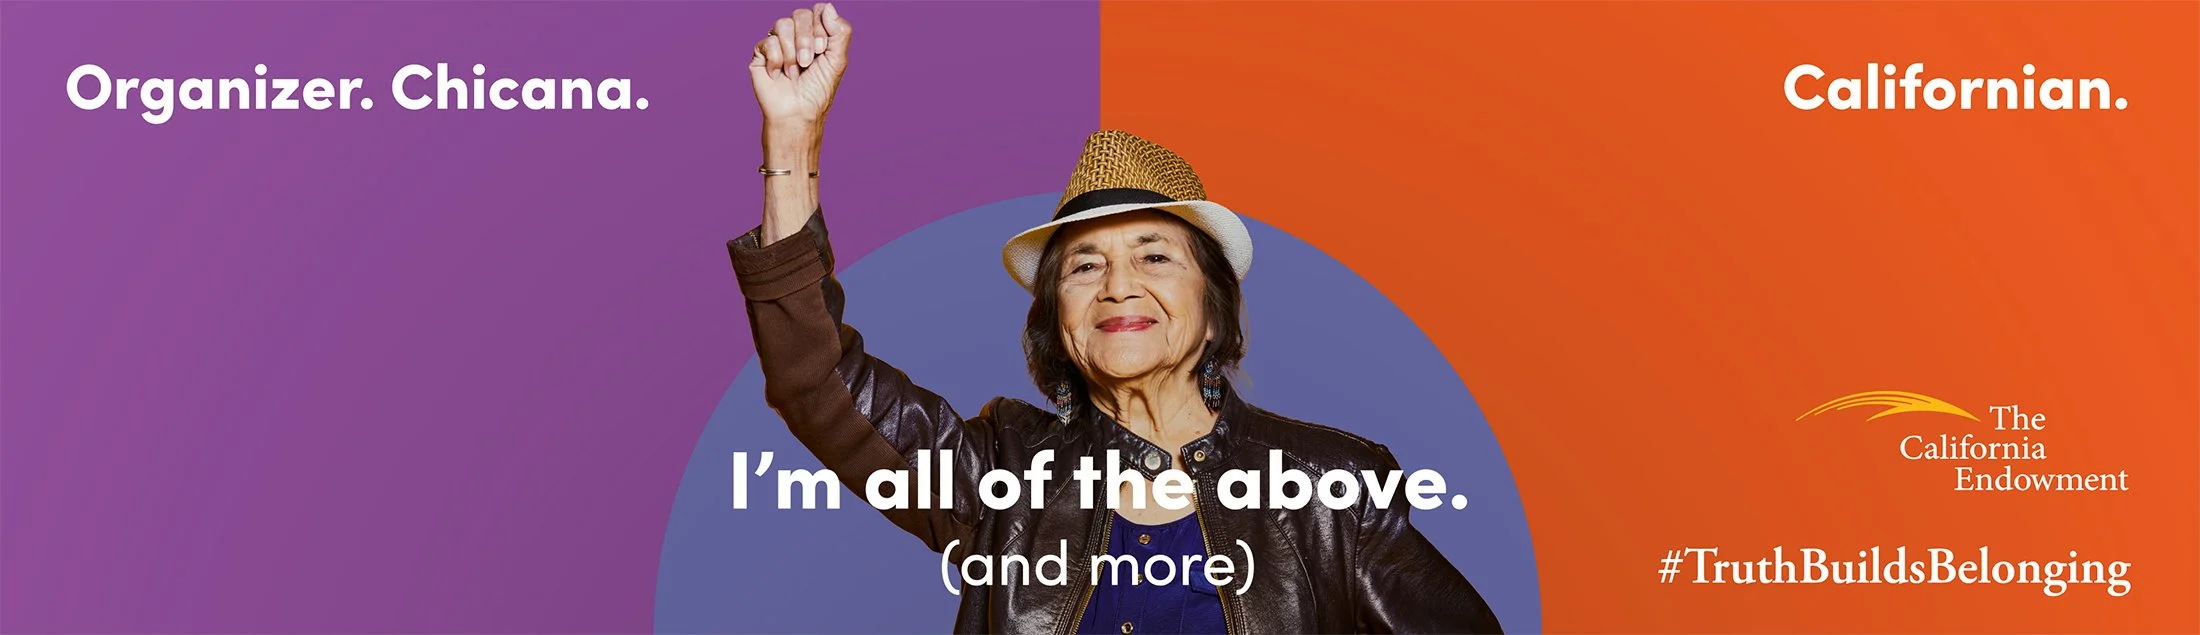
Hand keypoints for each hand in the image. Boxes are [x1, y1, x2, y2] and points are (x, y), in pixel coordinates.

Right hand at [749, 3, 850, 126]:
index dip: (820, 27)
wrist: (797, 113)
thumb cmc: (818, 90)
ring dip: (792, 51)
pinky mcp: (761, 52)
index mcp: (816, 34)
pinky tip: (778, 75)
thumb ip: (840, 32)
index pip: (818, 11)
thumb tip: (828, 6)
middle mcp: (796, 34)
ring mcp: (778, 42)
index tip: (821, 50)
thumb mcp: (837, 60)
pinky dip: (777, 60)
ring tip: (794, 71)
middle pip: (800, 14)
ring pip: (782, 24)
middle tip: (807, 62)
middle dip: (806, 39)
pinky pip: (768, 41)